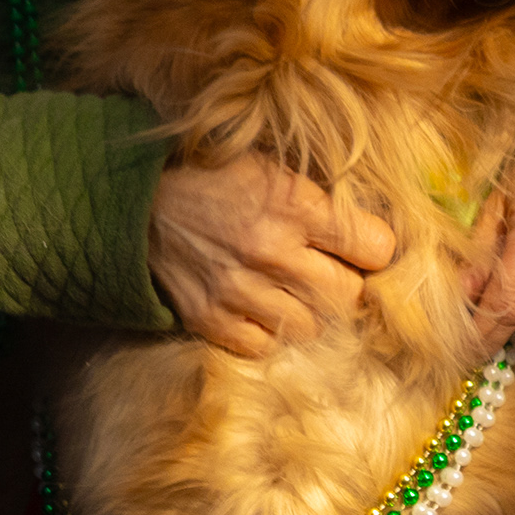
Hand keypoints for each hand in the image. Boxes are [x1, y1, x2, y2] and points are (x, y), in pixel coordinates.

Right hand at [150, 154, 398, 357]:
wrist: (136, 205)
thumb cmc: (217, 180)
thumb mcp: (275, 167)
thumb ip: (324, 199)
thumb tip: (378, 232)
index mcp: (295, 205)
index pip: (376, 248)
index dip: (374, 249)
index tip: (362, 247)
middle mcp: (271, 252)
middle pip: (350, 294)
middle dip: (348, 284)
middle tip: (331, 272)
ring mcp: (240, 290)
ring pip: (314, 327)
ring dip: (313, 312)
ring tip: (296, 291)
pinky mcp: (211, 320)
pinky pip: (268, 347)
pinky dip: (272, 332)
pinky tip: (265, 308)